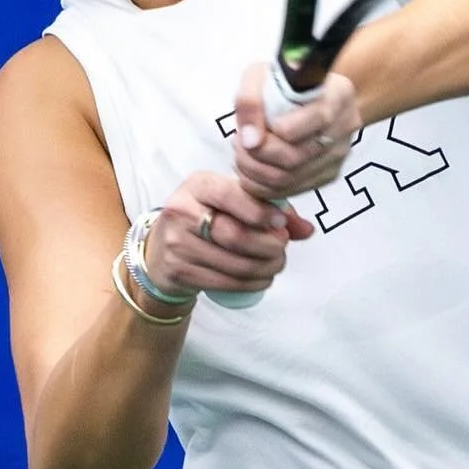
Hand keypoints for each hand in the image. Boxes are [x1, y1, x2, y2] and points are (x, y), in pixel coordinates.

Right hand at [143, 171, 314, 302]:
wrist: (161, 251)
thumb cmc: (205, 219)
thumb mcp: (231, 203)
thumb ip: (269, 209)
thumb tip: (306, 229)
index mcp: (198, 185)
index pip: (232, 195)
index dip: (261, 211)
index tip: (281, 223)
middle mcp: (182, 210)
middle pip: (235, 234)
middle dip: (268, 245)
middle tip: (282, 248)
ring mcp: (177, 242)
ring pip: (234, 262)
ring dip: (264, 267)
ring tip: (276, 264)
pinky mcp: (178, 270)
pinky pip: (224, 282)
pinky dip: (251, 283)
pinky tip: (262, 278)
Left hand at [232, 64, 361, 201]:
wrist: (313, 97)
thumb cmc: (287, 83)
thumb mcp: (263, 74)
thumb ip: (251, 99)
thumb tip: (249, 139)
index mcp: (338, 95)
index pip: (316, 118)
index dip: (279, 130)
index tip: (250, 129)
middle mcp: (344, 127)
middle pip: (296, 156)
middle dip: (256, 155)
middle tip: (238, 143)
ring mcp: (338, 155)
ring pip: (290, 179)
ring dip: (255, 171)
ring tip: (242, 154)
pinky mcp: (329, 174)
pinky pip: (291, 191)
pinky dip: (263, 185)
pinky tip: (252, 168)